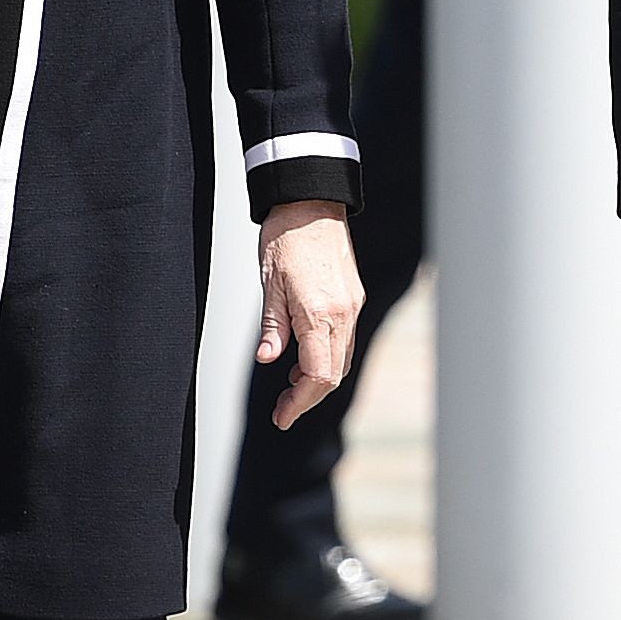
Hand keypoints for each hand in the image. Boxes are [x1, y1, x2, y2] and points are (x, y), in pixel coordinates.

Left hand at [256, 200, 364, 428]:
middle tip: (281, 410)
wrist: (311, 202)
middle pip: (333, 374)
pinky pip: (344, 340)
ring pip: (341, 359)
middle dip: (307, 398)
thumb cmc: (286, 238)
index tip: (281, 417)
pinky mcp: (353, 298)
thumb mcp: (268, 285)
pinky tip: (304, 358)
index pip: (318, 376)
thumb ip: (272, 327)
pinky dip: (326, 358)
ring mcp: (352, 306)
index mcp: (319, 313)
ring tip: (289, 386)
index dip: (299, 403)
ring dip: (317, 379)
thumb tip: (267, 359)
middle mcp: (343, 314)